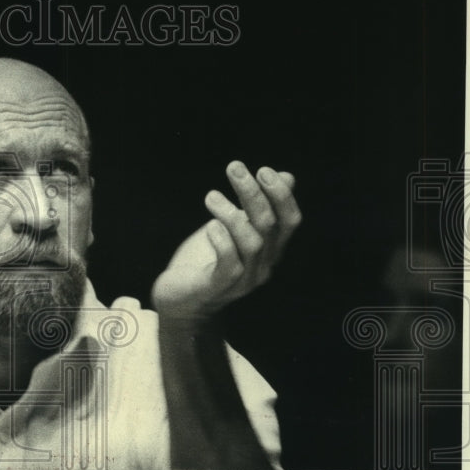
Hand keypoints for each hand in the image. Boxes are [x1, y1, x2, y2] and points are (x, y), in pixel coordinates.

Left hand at [151, 161, 301, 323]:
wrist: (179, 301)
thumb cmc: (206, 259)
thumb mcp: (233, 227)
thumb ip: (256, 206)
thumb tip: (287, 175)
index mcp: (269, 249)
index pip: (289, 221)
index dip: (281, 195)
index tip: (263, 169)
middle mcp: (262, 265)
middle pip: (269, 226)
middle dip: (253, 193)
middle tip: (234, 168)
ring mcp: (242, 280)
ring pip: (252, 244)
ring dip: (232, 214)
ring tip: (211, 196)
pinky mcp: (217, 289)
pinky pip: (229, 266)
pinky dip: (223, 242)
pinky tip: (210, 226)